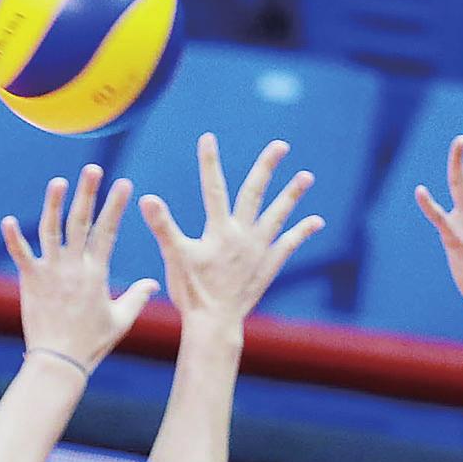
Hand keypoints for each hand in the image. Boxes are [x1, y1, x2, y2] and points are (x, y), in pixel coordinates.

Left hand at [4, 165, 159, 373]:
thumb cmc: (91, 344)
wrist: (59, 361)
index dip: (116, 206)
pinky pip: (21, 254)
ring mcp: (50, 272)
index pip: (107, 232)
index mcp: (96, 274)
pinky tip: (8, 220)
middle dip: (87, 193)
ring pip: (51, 230)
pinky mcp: (30, 281)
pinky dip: (14, 238)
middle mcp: (73, 267)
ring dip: (53, 204)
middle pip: (80, 222)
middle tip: (93, 170)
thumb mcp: (121, 320)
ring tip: (58, 182)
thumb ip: (137, 297)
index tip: (124, 184)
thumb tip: (155, 283)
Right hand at [138, 135, 325, 327]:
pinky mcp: (268, 266)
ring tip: (307, 176)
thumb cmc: (192, 292)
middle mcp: (243, 235)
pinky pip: (289, 245)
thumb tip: (147, 198)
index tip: (208, 138)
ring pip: (279, 216)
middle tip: (281, 145)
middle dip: (267, 167)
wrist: (215, 324)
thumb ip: (163, 226)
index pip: (214, 188)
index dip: (209, 162)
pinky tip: (315, 221)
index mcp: (219, 231)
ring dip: (292, 195)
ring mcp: (259, 250)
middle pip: (256, 194)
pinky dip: (302, 231)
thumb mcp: (174, 257)